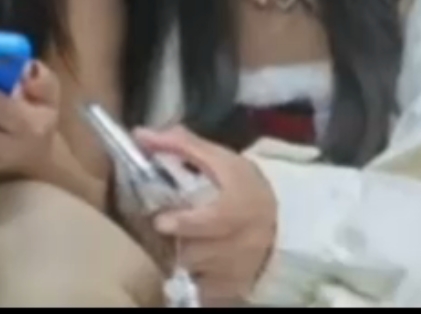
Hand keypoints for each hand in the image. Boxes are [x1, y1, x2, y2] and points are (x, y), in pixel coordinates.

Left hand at [138, 128, 276, 305]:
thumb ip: (181, 145)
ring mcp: (240, 265)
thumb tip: (141, 135)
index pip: (218, 220)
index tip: (162, 222)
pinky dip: (192, 275)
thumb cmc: (243, 186)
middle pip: (202, 249)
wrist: (279, 221)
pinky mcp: (235, 284)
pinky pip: (205, 285)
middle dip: (179, 240)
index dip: (189, 223)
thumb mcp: (220, 159)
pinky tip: (183, 260)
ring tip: (171, 241)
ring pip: (200, 268)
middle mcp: (246, 239)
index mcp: (242, 204)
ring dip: (181, 255)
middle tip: (160, 228)